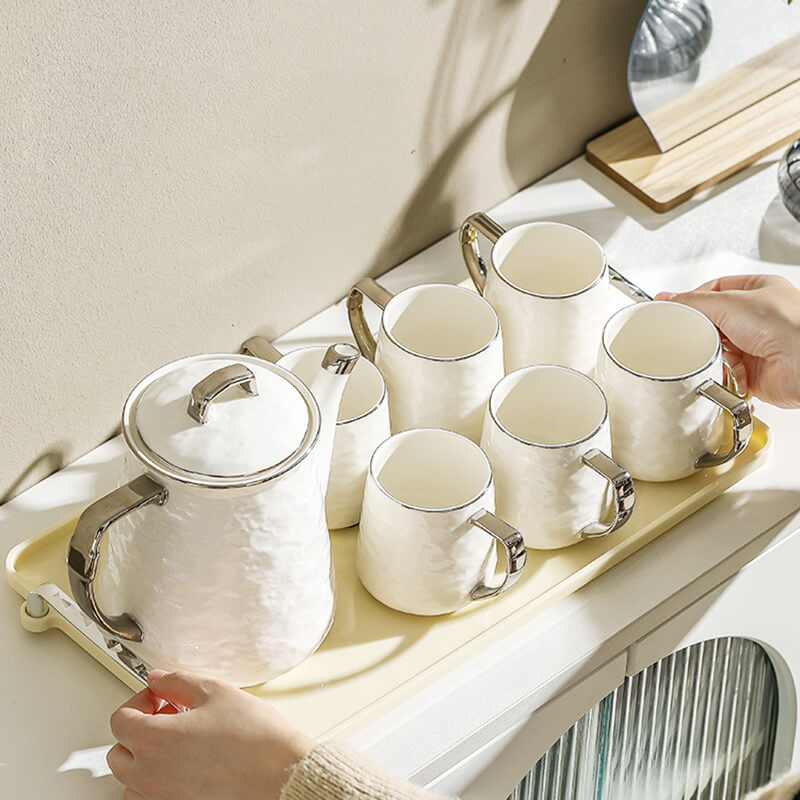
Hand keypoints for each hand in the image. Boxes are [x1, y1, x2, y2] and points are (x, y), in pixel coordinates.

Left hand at [107, 671, 315, 799]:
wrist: (279, 774)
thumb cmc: (253, 737)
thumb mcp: (215, 691)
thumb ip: (177, 681)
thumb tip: (157, 679)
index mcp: (153, 741)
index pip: (119, 720)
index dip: (139, 700)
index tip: (160, 696)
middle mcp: (149, 776)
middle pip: (119, 751)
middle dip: (138, 729)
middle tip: (168, 715)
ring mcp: (162, 798)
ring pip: (131, 780)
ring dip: (145, 758)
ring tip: (178, 741)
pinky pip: (150, 797)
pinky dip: (157, 781)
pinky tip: (186, 764)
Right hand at [655, 274, 799, 407]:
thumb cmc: (788, 326)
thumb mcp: (730, 302)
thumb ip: (695, 301)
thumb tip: (669, 298)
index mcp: (759, 290)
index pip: (716, 289)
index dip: (693, 298)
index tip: (672, 306)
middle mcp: (759, 317)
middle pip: (714, 322)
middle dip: (701, 331)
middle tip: (687, 333)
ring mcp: (756, 345)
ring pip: (717, 349)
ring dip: (711, 354)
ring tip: (709, 354)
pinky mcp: (753, 372)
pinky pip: (724, 373)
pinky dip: (719, 374)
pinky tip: (720, 371)